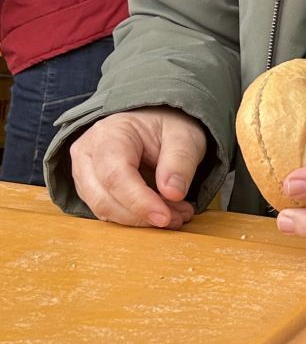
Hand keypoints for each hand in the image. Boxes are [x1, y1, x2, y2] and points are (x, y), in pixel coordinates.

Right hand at [70, 109, 206, 227]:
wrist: (152, 123)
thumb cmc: (165, 126)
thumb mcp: (184, 136)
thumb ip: (180, 162)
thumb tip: (173, 193)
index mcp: (109, 133)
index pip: (115, 175)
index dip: (140, 201)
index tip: (165, 217)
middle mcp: (87, 153)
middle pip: (104, 198)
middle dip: (142, 215)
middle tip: (180, 216)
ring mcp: (83, 173)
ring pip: (104, 210)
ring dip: (141, 220)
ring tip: (176, 213)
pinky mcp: (89, 189)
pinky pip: (108, 213)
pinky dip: (135, 218)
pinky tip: (161, 211)